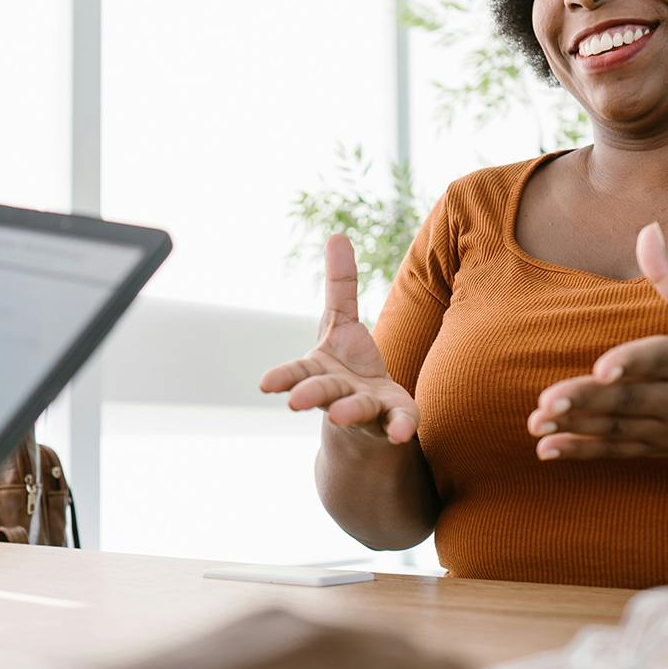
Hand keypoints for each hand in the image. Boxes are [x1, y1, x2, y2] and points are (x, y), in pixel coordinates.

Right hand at [259, 234, 419, 444]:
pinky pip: (398, 424)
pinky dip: (399, 428)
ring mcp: (365, 408)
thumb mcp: (342, 321)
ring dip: (347, 411)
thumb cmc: (347, 363)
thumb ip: (340, 284)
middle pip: (322, 392)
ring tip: (339, 415)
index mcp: (320, 370)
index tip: (265, 385)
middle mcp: (338, 392)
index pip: (298, 372)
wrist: (368, 415)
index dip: (283, 378)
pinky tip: (402, 435)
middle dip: (309, 395)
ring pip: (355, 409)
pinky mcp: (392, 419)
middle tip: (294, 402)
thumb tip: (337, 233)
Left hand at [528, 222, 667, 460]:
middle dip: (588, 401)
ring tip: (536, 422)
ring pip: (620, 428)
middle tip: (546, 400)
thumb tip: (647, 230)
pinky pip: (618, 450)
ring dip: (576, 427)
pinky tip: (547, 449)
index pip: (663, 359)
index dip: (632, 363)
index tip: (601, 367)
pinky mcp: (661, 445)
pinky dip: (583, 451)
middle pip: (632, 399)